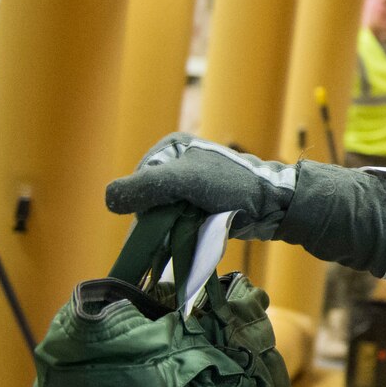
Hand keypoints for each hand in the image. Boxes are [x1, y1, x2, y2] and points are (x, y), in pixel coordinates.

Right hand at [105, 134, 296, 238]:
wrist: (276, 204)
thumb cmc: (233, 185)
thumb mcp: (185, 180)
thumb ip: (146, 186)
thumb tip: (108, 199)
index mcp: (170, 149)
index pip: (137, 182)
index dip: (146, 203)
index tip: (167, 213)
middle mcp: (177, 165)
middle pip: (149, 200)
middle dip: (161, 217)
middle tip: (181, 225)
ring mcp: (190, 187)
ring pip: (163, 215)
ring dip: (172, 228)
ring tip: (192, 230)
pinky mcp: (202, 206)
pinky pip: (179, 223)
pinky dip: (183, 233)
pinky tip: (194, 237)